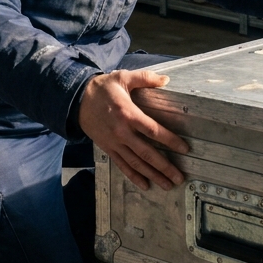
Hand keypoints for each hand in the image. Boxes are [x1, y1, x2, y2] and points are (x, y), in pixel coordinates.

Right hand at [78, 69, 188, 190]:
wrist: (77, 99)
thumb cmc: (102, 88)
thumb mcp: (123, 77)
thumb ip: (146, 78)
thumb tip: (166, 80)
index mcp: (128, 114)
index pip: (153, 131)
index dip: (170, 140)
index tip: (184, 149)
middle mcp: (122, 132)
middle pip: (147, 153)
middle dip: (165, 167)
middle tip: (179, 177)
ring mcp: (114, 143)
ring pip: (136, 163)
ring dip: (153, 175)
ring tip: (167, 184)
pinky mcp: (108, 148)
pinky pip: (122, 165)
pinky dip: (134, 177)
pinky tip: (145, 184)